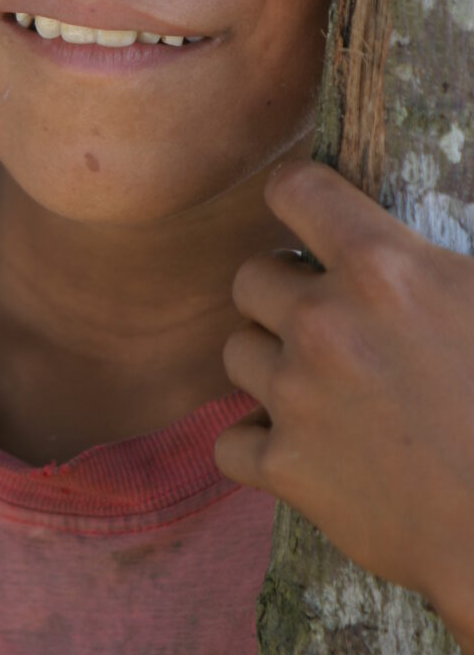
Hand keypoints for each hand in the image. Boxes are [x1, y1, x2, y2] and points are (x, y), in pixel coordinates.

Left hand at [214, 161, 473, 651]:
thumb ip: (425, 259)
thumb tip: (395, 246)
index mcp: (381, 266)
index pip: (294, 188)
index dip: (297, 196)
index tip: (306, 218)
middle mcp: (324, 320)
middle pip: (250, 277)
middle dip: (282, 295)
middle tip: (327, 323)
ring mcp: (297, 395)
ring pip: (237, 352)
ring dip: (271, 365)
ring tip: (321, 388)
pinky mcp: (285, 466)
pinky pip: (230, 442)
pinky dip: (258, 447)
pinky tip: (300, 448)